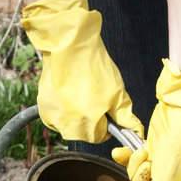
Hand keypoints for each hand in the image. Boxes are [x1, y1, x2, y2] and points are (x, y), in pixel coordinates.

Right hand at [20, 0, 141, 143]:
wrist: (69, 45)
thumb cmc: (94, 66)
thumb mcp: (117, 92)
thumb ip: (125, 116)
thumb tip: (136, 132)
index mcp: (89, 124)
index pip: (101, 136)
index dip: (106, 121)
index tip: (104, 105)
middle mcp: (69, 126)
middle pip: (84, 133)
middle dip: (90, 119)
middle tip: (91, 95)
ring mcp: (54, 118)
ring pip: (69, 126)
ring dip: (75, 115)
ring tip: (78, 92)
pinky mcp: (44, 109)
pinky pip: (56, 117)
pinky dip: (62, 109)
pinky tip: (66, 92)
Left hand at [112, 51, 180, 180]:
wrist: (180, 116)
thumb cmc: (178, 151)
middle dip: (141, 179)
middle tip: (151, 169)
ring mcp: (159, 165)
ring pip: (135, 175)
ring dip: (137, 163)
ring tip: (148, 153)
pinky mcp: (150, 150)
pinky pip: (131, 160)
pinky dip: (126, 155)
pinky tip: (120, 152)